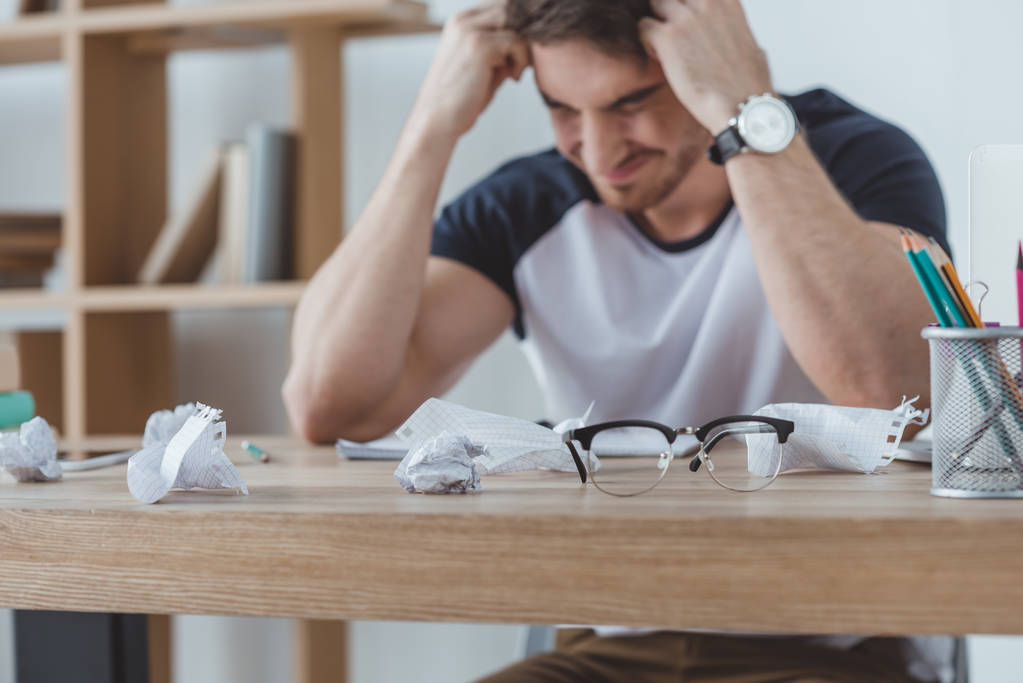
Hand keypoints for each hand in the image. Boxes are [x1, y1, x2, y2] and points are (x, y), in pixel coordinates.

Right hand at [410, 2, 528, 141]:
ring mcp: (469, 30)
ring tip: (515, 71)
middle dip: (525, 35)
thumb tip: (531, 42)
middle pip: (511, 10)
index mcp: (461, 22)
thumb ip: (502, 51)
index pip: (502, 7)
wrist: (438, 120)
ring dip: (524, 47)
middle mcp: (463, 20)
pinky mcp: (479, 45)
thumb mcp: (484, 68)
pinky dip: (521, 60)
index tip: (522, 55)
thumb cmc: (462, 99)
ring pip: (516, 22)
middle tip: (525, 63)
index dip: (520, 28)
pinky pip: (516, 41)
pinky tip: (513, 78)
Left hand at [639, 0, 772, 133]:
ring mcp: (686, 17)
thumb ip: (733, 29)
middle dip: (670, 12)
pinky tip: (661, 59)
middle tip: (674, 38)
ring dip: (657, 24)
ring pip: (655, 4)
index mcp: (727, 1)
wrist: (742, 107)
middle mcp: (707, 2)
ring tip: (666, 48)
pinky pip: (643, 26)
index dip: (687, 8)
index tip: (689, 29)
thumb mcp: (750, 43)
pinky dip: (647, 42)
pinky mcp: (668, 37)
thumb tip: (732, 34)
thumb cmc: (747, 85)